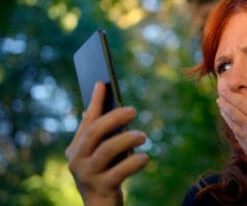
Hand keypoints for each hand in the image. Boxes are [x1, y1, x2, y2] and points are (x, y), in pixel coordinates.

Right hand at [65, 82, 147, 205]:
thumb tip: (93, 108)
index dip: (95, 102)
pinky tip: (145, 158)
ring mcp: (87, 175)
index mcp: (76, 149)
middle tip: (133, 110)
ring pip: (106, 150)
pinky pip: (119, 172)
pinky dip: (133, 163)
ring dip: (126, 139)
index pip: (87, 121)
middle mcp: (77, 160)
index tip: (102, 83)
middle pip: (94, 133)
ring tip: (144, 135)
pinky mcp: (100, 189)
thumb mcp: (99, 155)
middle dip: (113, 118)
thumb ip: (98, 136)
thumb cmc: (103, 175)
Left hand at [217, 87, 246, 179]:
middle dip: (225, 104)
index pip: (242, 103)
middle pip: (233, 113)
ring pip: (233, 125)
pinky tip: (231, 122)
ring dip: (226, 115)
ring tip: (221, 107)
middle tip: (219, 97)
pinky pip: (237, 136)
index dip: (231, 95)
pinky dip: (232, 127)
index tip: (224, 89)